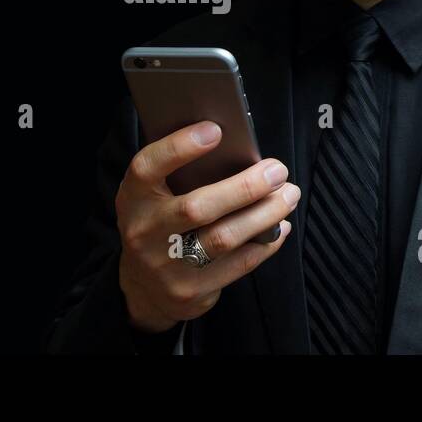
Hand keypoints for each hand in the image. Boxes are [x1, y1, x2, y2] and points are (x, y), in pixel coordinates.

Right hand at [116, 120, 298, 332]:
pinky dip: (265, 243)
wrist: (143, 286)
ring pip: (224, 238)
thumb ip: (180, 174)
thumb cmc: (159, 223)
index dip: (179, 147)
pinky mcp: (190, 291)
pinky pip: (238, 265)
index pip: (148, 167)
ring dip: (264, 214)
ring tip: (288, 195)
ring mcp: (166, 265)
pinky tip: (279, 226)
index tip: (216, 130)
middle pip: (197, 207)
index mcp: (133, 198)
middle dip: (245, 187)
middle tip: (277, 170)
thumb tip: (238, 152)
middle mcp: (144, 231)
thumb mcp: (154, 195)